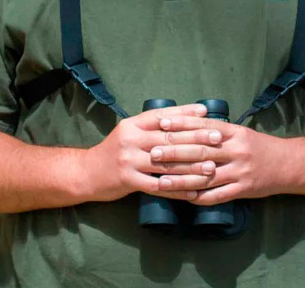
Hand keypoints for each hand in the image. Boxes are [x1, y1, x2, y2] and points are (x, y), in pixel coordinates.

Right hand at [83, 103, 225, 202]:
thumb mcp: (127, 132)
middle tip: (217, 138)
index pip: (162, 116)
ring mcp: (129, 161)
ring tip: (212, 167)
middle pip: (168, 139)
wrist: (87, 173)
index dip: (185, 114)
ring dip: (192, 166)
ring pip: (166, 164)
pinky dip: (178, 190)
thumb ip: (149, 127)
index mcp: (132, 125)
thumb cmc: (113, 151)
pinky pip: (158, 186)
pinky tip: (194, 191)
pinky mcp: (128, 180)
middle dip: (196, 138)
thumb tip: (181, 118)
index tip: (206, 112)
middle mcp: (130, 140)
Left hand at [148, 115, 288, 203]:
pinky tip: (184, 197)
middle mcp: (236, 151)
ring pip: (206, 176)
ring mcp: (240, 171)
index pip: (203, 127)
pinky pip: (219, 195)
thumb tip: (186, 121)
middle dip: (175, 152)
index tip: (161, 124)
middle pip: (200, 151)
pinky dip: (200, 197)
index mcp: (233, 133)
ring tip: (161, 179)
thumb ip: (215, 129)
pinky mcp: (244, 190)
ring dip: (182, 178)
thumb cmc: (257, 145)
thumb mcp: (238, 131)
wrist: (288, 164)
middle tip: (153, 152)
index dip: (181, 125)